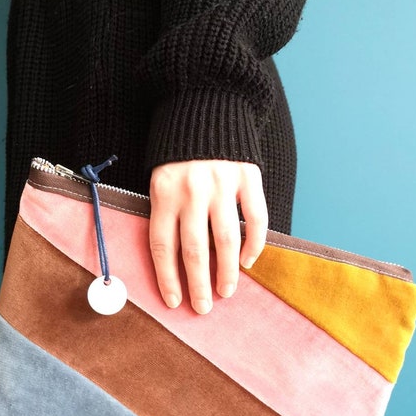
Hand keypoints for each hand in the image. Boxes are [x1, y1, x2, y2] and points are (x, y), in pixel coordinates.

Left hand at [149, 160, 267, 313]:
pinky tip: (248, 261)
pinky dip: (254, 244)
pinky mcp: (248, 176)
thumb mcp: (160, 180)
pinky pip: (255, 218)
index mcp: (164, 194)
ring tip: (226, 291)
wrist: (204, 108)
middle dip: (198, 284)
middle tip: (203, 307)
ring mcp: (222, 184)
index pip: (163, 246)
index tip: (174, 301)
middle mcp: (192, 191)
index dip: (167, 278)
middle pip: (194, 250)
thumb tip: (176, 263)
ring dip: (227, 271)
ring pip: (226, 240)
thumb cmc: (178, 156)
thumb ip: (166, 215)